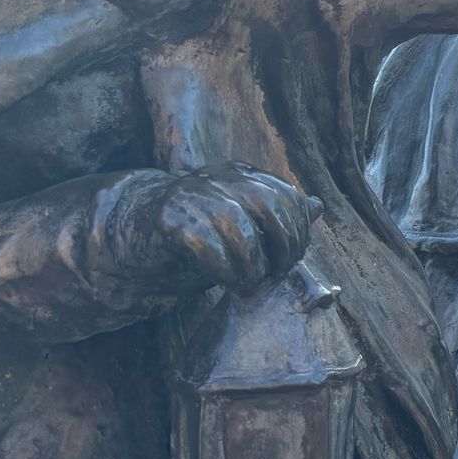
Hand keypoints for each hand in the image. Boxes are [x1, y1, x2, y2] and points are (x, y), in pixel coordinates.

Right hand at [115, 164, 321, 296]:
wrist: (140, 237)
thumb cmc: (202, 234)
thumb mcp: (247, 226)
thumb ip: (278, 217)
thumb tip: (316, 206)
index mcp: (242, 174)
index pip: (285, 195)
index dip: (297, 231)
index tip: (292, 261)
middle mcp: (219, 177)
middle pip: (267, 203)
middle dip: (280, 244)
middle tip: (274, 274)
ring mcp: (192, 192)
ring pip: (236, 223)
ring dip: (250, 262)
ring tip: (248, 284)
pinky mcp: (168, 215)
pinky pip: (204, 241)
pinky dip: (222, 266)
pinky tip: (226, 280)